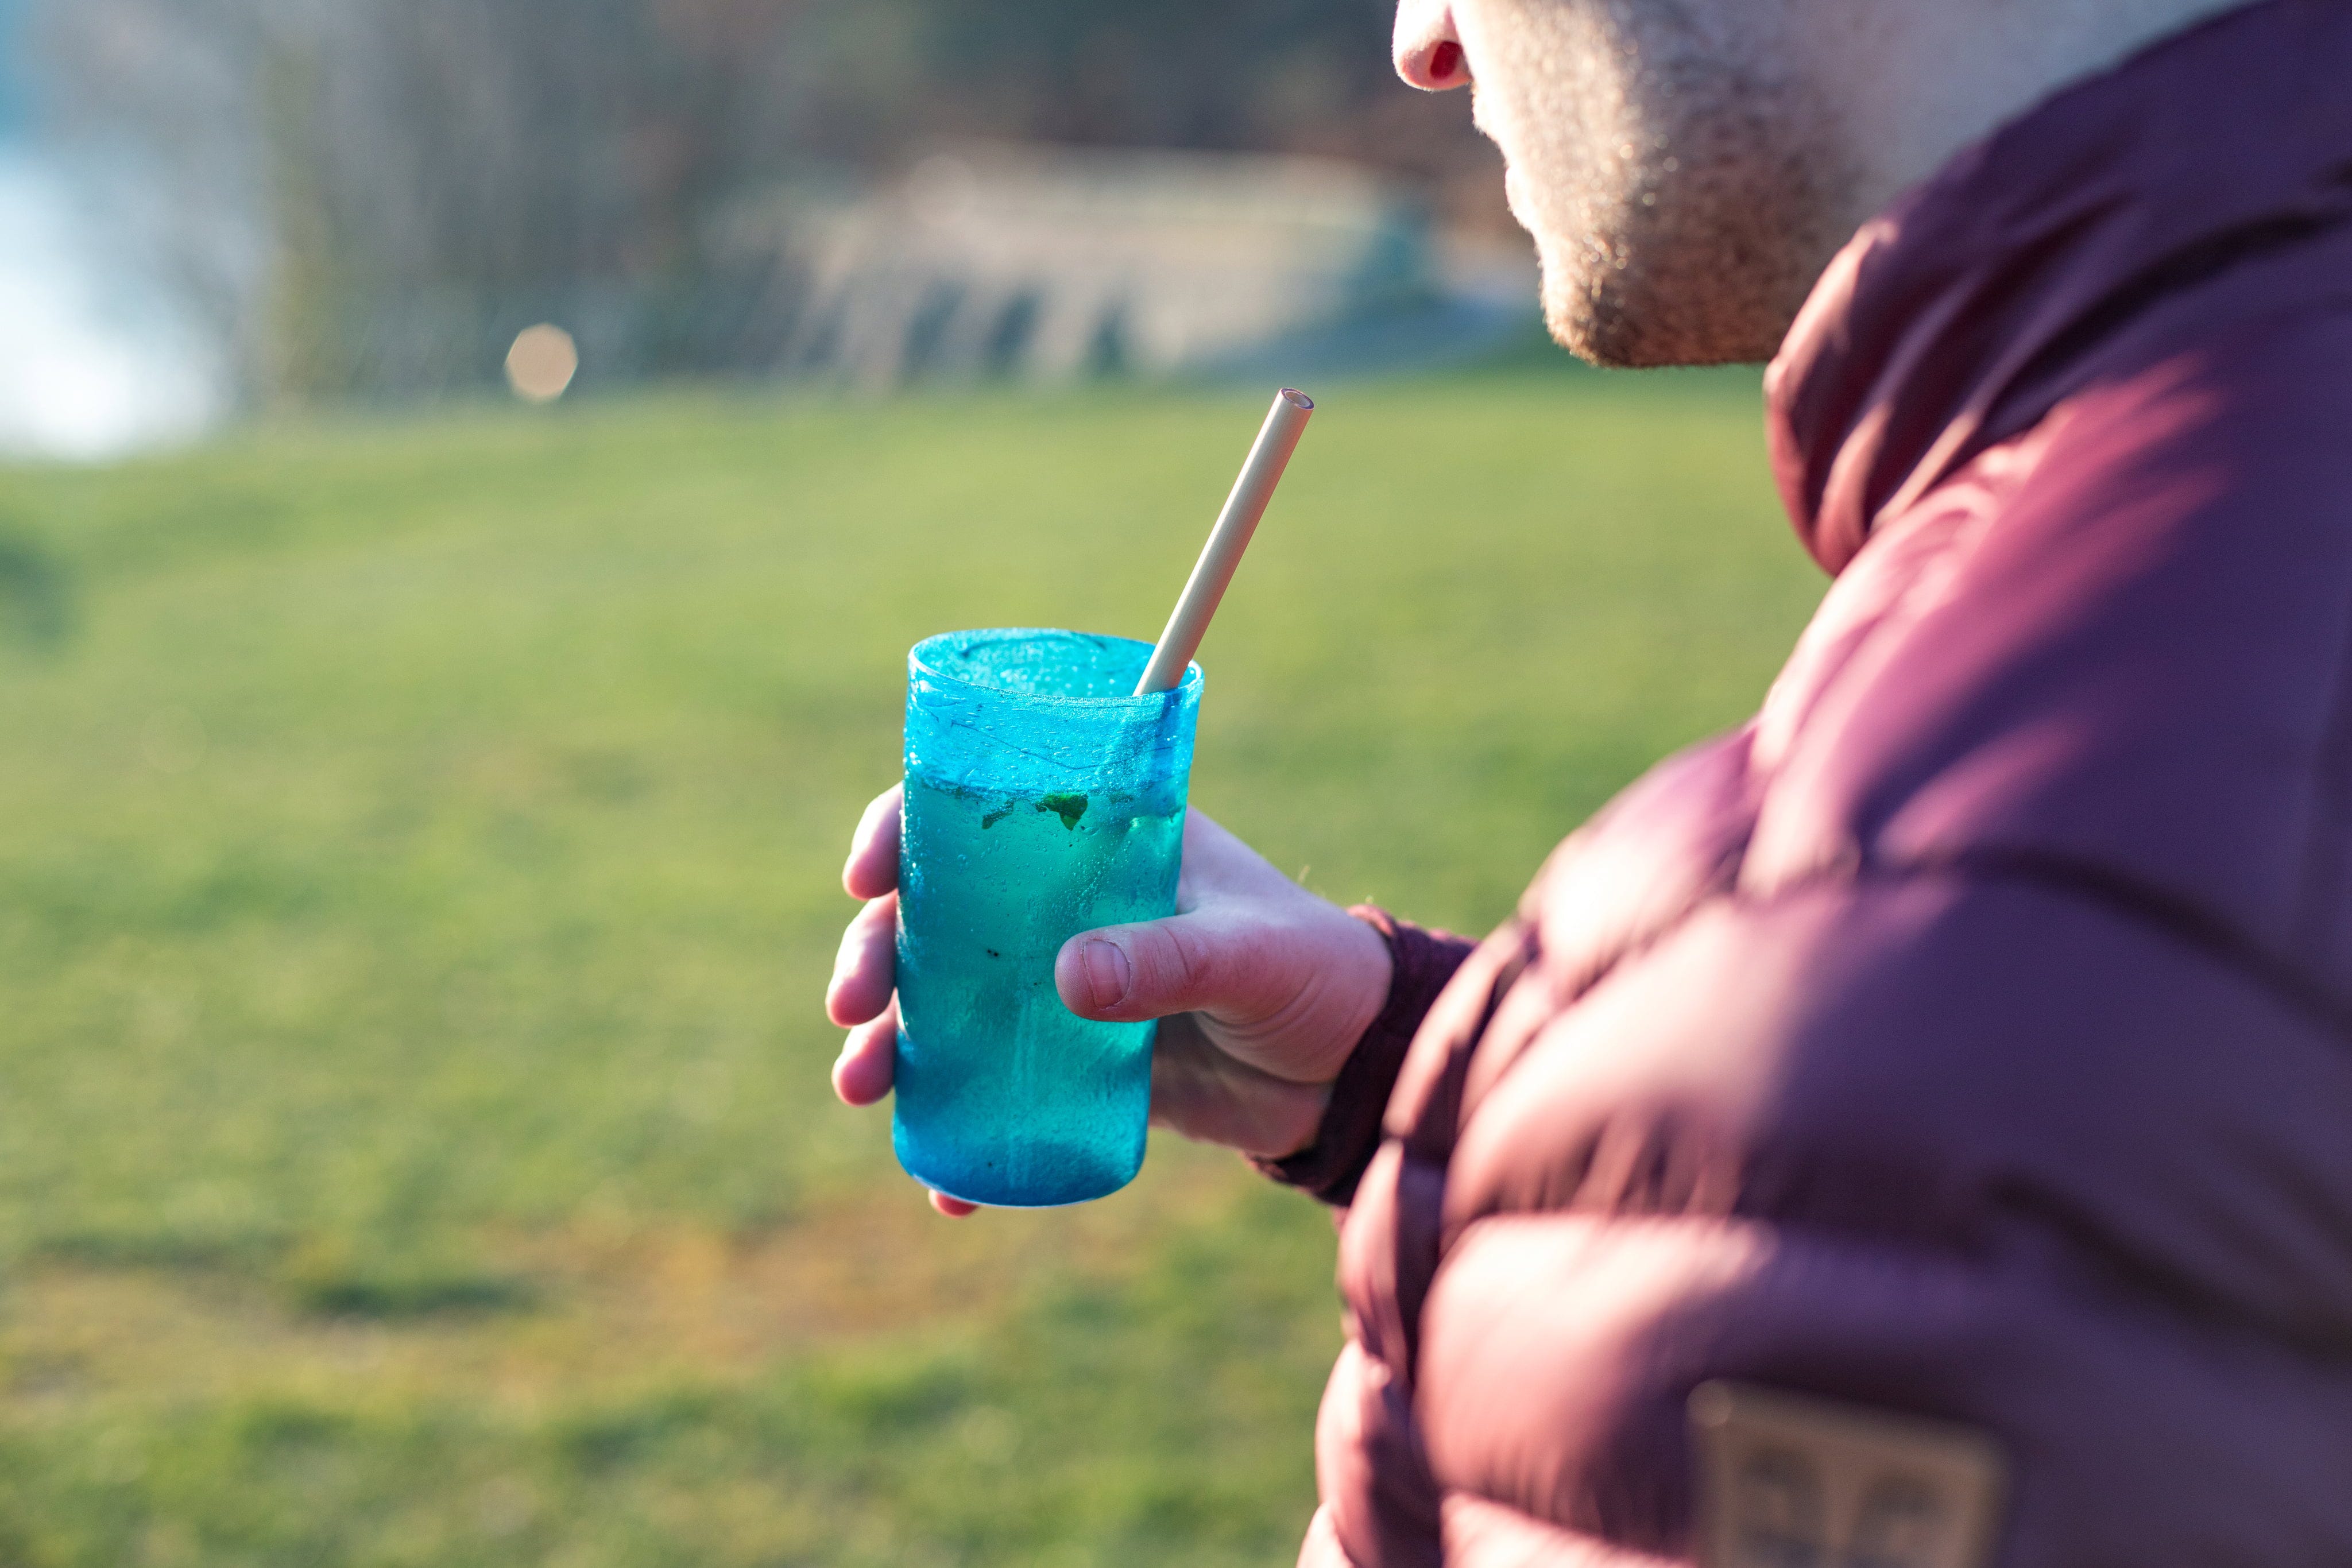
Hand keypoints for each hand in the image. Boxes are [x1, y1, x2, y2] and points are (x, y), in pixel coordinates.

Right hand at [826, 784, 1392, 1214]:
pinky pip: (989, 1093)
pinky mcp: (1068, 1067)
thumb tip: (1067, 979)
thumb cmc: (1314, 974)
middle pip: (933, 916)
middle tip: (850, 1006)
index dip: (906, 832)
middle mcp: (1059, 907)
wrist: (1353, 1074)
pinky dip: (957, 1134)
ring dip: (890, 1042)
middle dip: (875, 956)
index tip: (867, 876)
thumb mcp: (1247, 953)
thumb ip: (1168, 959)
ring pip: (941, 1006)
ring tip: (861, 1086)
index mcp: (1098, 840)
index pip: (978, 812)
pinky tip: (944, 1183)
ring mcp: (1055, 989)